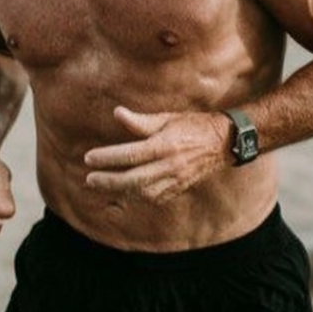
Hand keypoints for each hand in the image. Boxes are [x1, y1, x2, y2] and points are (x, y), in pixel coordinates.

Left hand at [83, 106, 231, 203]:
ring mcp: (176, 180)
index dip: (107, 158)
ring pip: (143, 193)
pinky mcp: (179, 188)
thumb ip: (141, 121)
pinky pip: (155, 198)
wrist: (223, 142)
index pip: (130, 155)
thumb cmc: (192, 125)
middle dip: (108, 181)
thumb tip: (117, 113)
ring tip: (102, 185)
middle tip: (90, 179)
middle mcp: (170, 166)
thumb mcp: (167, 118)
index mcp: (166, 145)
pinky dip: (138, 196)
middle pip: (133, 179)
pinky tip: (125, 192)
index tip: (89, 158)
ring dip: (120, 191)